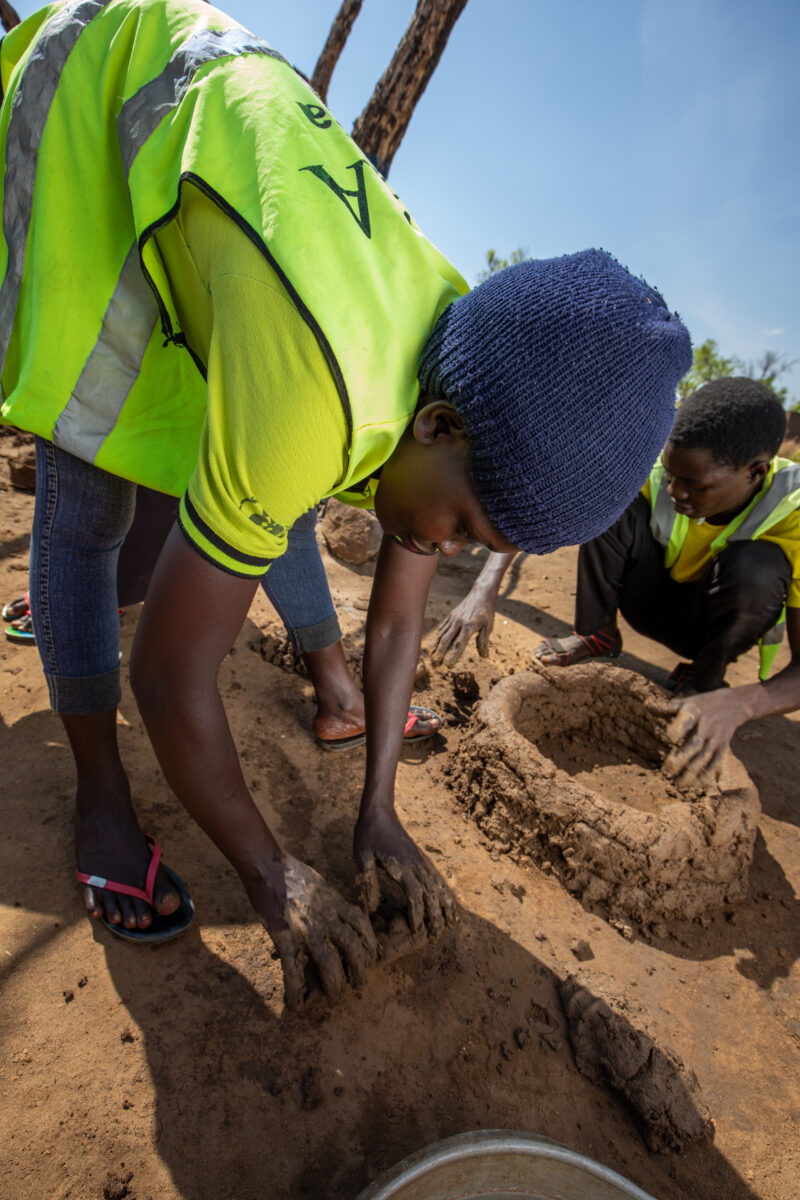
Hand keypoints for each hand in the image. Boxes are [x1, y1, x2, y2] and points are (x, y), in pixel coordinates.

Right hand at [247, 853, 376, 1010]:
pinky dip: (296, 991)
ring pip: (329, 963)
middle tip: (360, 984)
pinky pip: (293, 970)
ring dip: (334, 985)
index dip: (370, 943)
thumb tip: (338, 913)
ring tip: (335, 998)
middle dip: (359, 969)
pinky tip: (297, 1003)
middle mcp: (325, 917)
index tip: (371, 956)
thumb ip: (330, 901)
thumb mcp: (319, 883)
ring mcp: (305, 929)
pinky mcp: (284, 938)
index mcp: (334, 903)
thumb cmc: (290, 872)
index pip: (361, 925)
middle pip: (352, 948)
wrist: (266, 867)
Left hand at [354, 806, 456, 958]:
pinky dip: (444, 891)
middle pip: (431, 893)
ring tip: (452, 922)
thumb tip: (372, 909)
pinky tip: (448, 901)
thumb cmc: (368, 834)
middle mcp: (415, 864)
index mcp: (401, 865)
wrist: (380, 811)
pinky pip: (436, 877)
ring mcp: (420, 860)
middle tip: (438, 934)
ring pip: (438, 885)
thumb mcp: (361, 856)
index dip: (417, 913)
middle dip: (435, 915)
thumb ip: (368, 881)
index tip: (417, 930)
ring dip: (445, 904)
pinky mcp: (420, 858)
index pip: (414, 894)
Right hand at [431, 588, 495, 666]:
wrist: (481, 594)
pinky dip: (438, 637)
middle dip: (440, 653)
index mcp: (470, 627)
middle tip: (436, 664)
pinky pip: (442, 628)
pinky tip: (436, 645)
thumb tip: (484, 656)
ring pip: (442, 634)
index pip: (459, 645)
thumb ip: (483, 642)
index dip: (453, 656)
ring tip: (432, 657)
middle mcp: (459, 622)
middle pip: (446, 640)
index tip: (449, 666)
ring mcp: (453, 618)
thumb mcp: (488, 627)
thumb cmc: (486, 612)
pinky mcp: (451, 615)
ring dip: (436, 647)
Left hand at [654, 688, 745, 786]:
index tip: (668, 739)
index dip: (675, 732)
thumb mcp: (687, 701)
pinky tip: (695, 784)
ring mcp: (715, 740)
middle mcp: (706, 728)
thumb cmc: (703, 704)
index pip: (685, 724)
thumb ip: (666, 707)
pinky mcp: (722, 748)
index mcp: (695, 714)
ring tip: (677, 783)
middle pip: (694, 746)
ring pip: (703, 758)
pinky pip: (714, 764)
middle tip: (666, 771)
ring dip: (691, 772)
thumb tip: (646, 706)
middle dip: (680, 760)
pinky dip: (705, 775)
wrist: (734, 705)